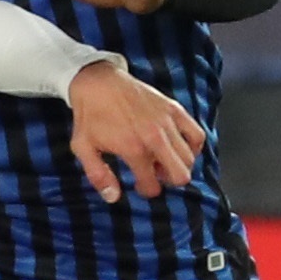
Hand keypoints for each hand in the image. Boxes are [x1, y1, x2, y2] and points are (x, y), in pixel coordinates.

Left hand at [66, 60, 205, 202]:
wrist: (99, 82)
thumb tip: (113, 197)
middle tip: (155, 174)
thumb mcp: (83, 148)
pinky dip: (192, 146)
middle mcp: (155, 137)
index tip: (140, 186)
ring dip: (178, 164)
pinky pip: (197, 134)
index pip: (152, 185)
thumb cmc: (89, 115)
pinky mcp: (174, 109)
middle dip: (168, 181)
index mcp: (133, 149)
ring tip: (161, 160)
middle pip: (181, 174)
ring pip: (189, 158)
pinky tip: (179, 147)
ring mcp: (167, 122)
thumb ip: (98, 175)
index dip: (147, 190)